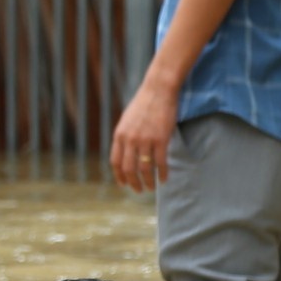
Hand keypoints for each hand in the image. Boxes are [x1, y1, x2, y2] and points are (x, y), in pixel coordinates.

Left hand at [109, 78, 180, 193]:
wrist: (158, 90)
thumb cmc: (143, 104)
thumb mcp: (126, 120)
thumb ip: (124, 137)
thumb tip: (124, 154)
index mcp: (119, 135)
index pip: (115, 162)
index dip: (120, 176)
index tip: (124, 185)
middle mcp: (130, 139)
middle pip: (129, 169)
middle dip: (134, 183)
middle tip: (139, 190)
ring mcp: (145, 140)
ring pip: (145, 168)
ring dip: (149, 182)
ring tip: (152, 188)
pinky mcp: (161, 139)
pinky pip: (161, 162)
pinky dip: (163, 173)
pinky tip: (164, 179)